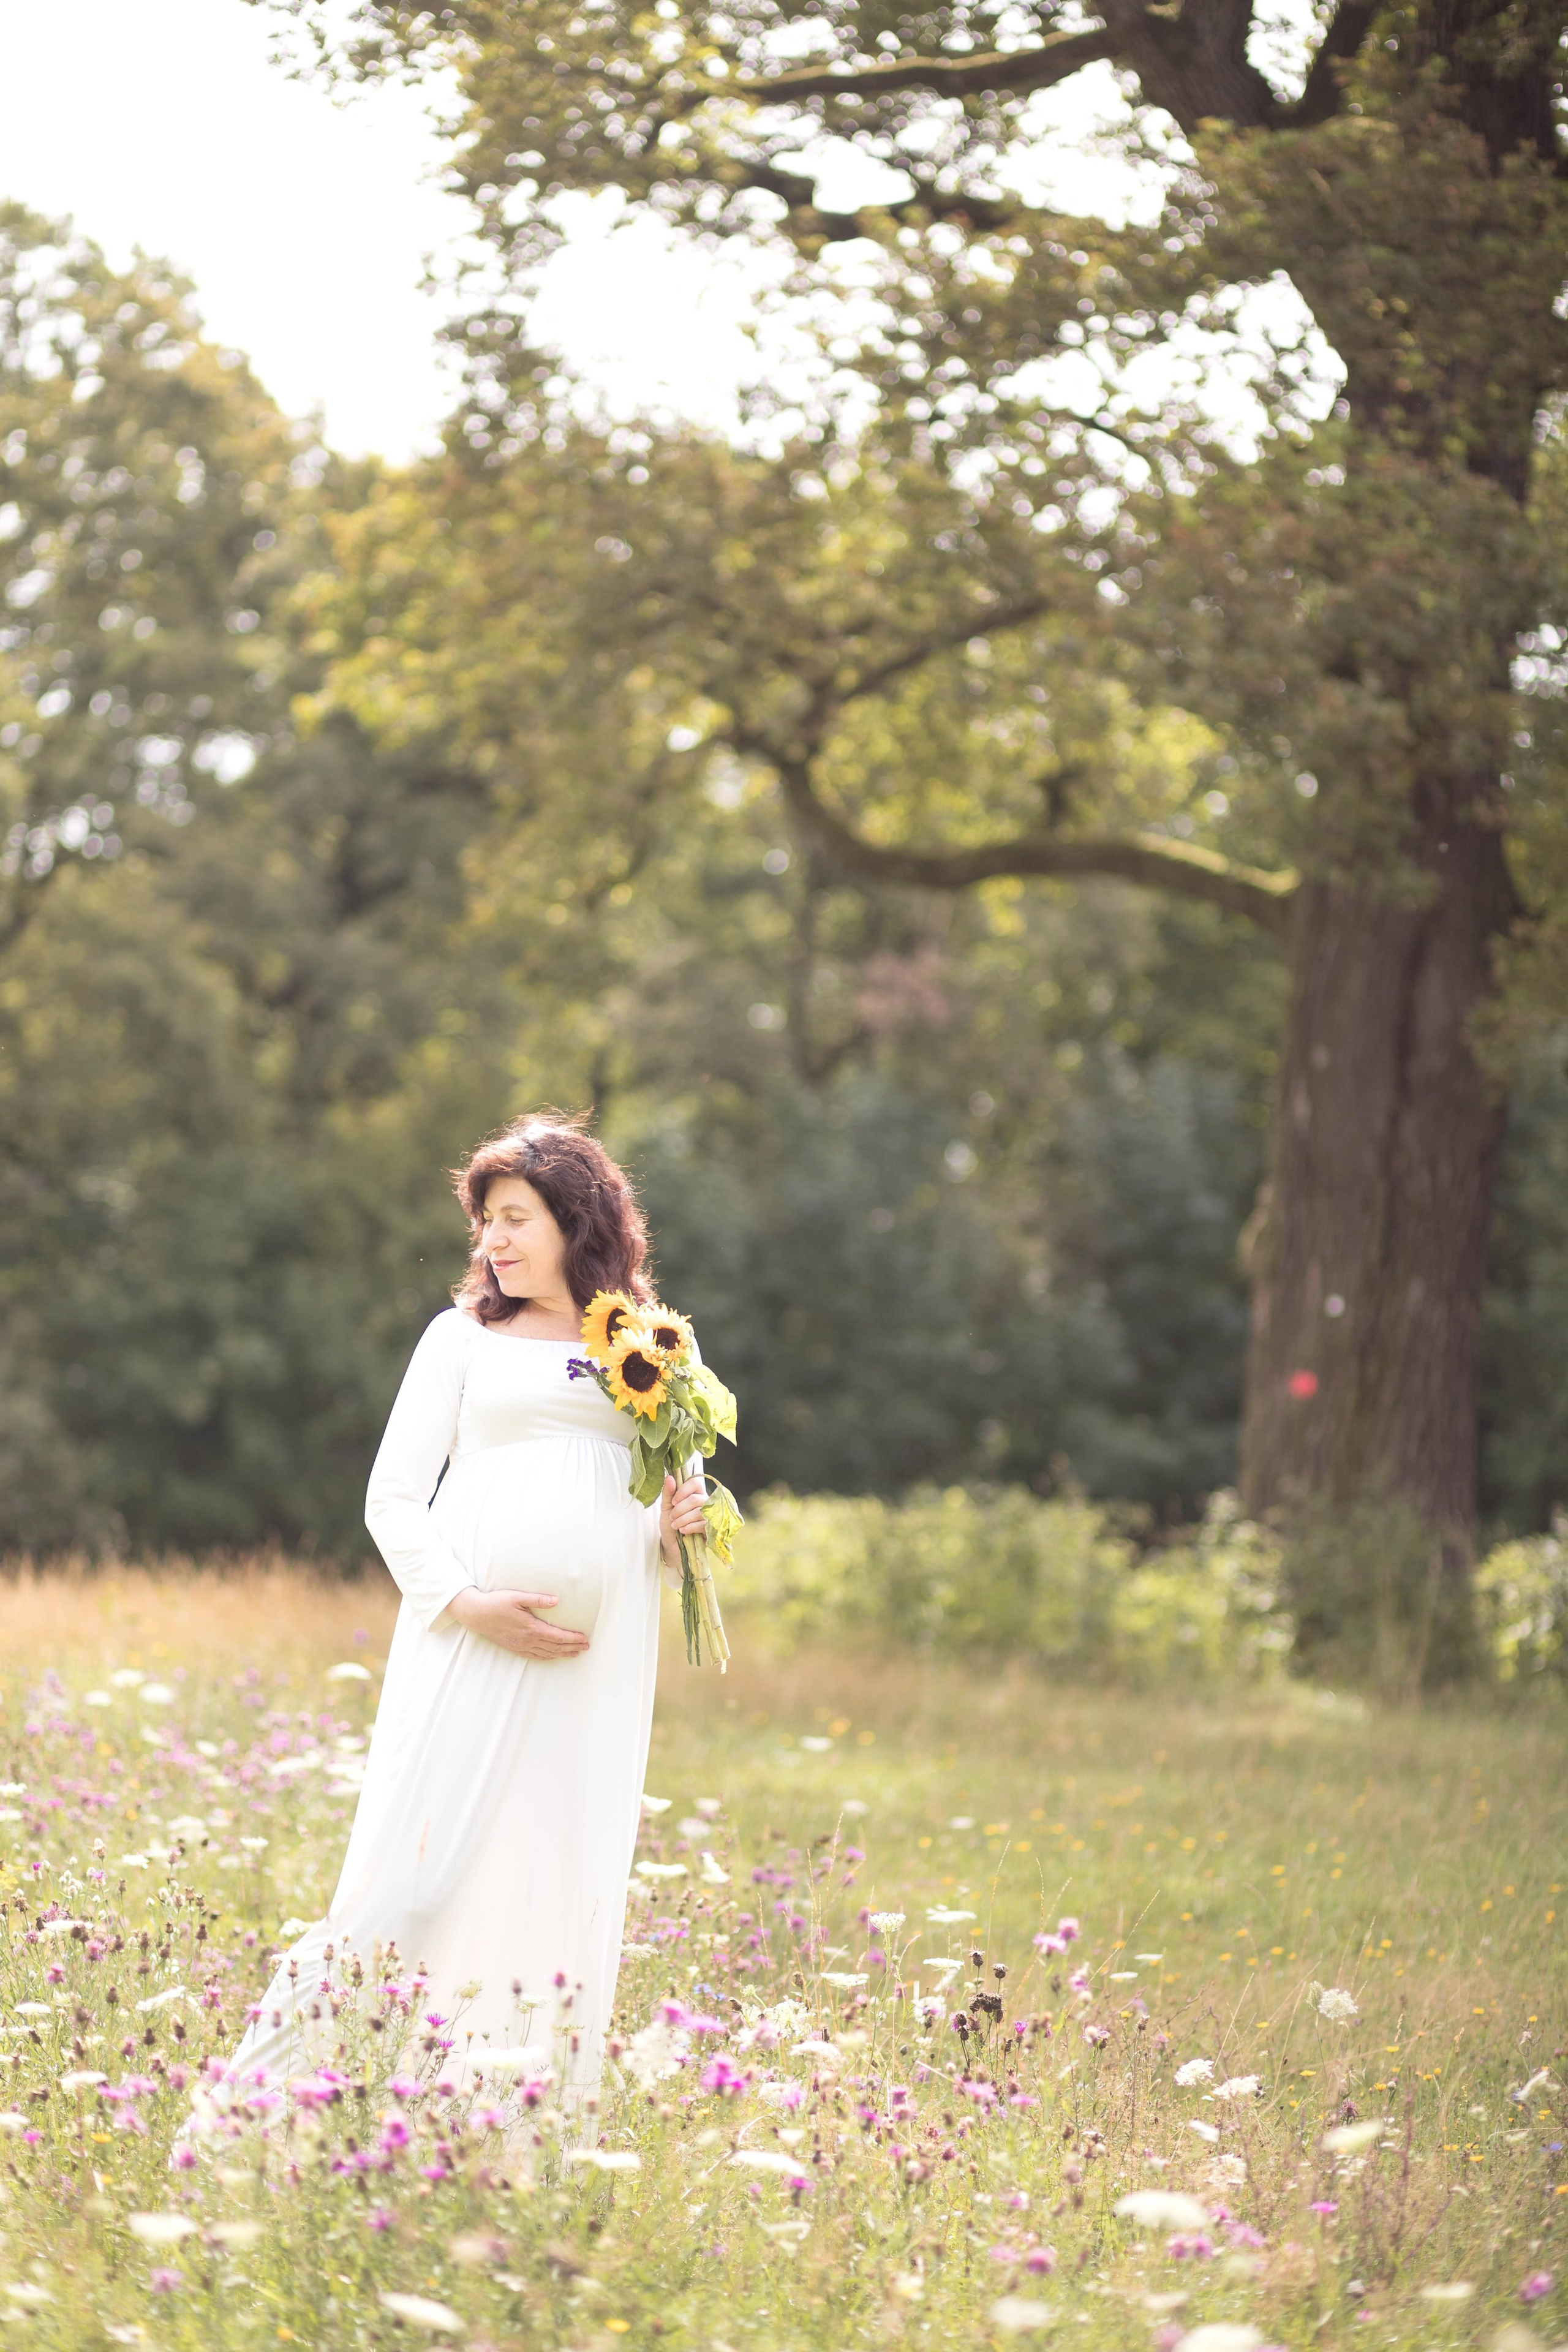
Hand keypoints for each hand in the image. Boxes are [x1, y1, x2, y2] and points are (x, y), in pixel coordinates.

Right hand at [446, 1587, 589, 1659]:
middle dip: (572, 1648)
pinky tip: (552, 1656)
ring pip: (546, 1653)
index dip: (572, 1639)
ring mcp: (520, 1646)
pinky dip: (547, 1657)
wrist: (477, 1614)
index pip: (557, 1636)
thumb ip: (538, 1599)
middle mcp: (527, 1640)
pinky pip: (534, 1656)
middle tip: (586, 1647)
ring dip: (562, 1654)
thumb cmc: (496, 1603)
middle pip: (555, 1647)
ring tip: (575, 1653)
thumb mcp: (517, 1597)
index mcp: (531, 1628)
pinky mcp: (514, 1648)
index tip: (584, 1639)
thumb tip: (556, 1600)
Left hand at [660, 1472, 707, 1566]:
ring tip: (675, 1525)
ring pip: (698, 1512)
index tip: (673, 1502)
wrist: (672, 1544)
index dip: (683, 1491)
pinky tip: (683, 1531)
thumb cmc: (670, 1523)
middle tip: (672, 1517)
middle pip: (694, 1499)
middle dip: (679, 1509)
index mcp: (695, 1493)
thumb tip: (669, 1477)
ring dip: (682, 1519)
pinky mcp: (711, 1528)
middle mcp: (705, 1502)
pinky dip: (689, 1527)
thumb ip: (668, 1492)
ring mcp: (709, 1515)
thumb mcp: (666, 1507)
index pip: (695, 1483)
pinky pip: (702, 1524)